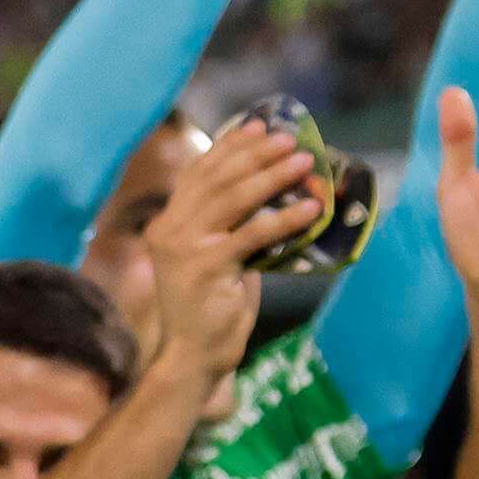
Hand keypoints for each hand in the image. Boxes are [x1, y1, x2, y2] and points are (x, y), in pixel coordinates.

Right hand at [135, 119, 317, 382]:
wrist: (194, 354)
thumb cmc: (211, 307)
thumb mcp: (214, 257)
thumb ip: (229, 226)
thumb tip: (274, 190)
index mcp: (166, 223)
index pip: (198, 172)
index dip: (229, 146)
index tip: (258, 125)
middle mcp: (170, 229)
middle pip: (217, 179)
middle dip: (256, 154)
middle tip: (290, 139)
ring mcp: (185, 248)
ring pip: (234, 199)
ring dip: (273, 177)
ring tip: (305, 163)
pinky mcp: (207, 268)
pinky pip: (253, 234)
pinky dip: (285, 219)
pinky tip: (312, 209)